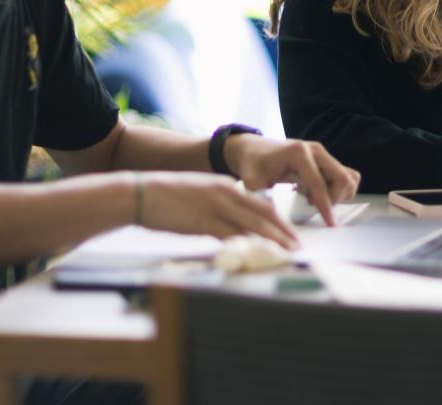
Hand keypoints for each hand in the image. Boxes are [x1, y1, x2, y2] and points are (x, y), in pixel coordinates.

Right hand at [140, 171, 298, 248]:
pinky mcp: (202, 222)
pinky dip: (246, 246)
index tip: (292, 234)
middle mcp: (226, 194)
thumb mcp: (203, 195)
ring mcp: (215, 207)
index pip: (262, 205)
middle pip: (263, 215)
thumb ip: (221, 206)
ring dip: (271, 241)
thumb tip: (237, 225)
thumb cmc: (170, 196)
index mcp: (227, 186)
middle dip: (283, 233)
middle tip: (298, 247)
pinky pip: (230, 236)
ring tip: (285, 253)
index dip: (280, 221)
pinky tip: (256, 256)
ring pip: (252, 226)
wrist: (143, 193)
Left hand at [223, 135, 360, 225]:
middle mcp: (315, 149)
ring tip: (313, 200)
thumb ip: (261, 198)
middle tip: (315, 209)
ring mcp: (322, 153)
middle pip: (342, 178)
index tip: (330, 225)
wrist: (253, 150)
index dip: (326, 206)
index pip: (319, 184)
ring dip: (337, 195)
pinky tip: (317, 195)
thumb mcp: (251, 182)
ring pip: (347, 177)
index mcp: (298, 153)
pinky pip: (345, 175)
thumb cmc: (252, 166)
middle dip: (334, 200)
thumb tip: (272, 217)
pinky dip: (338, 189)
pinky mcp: (325, 158)